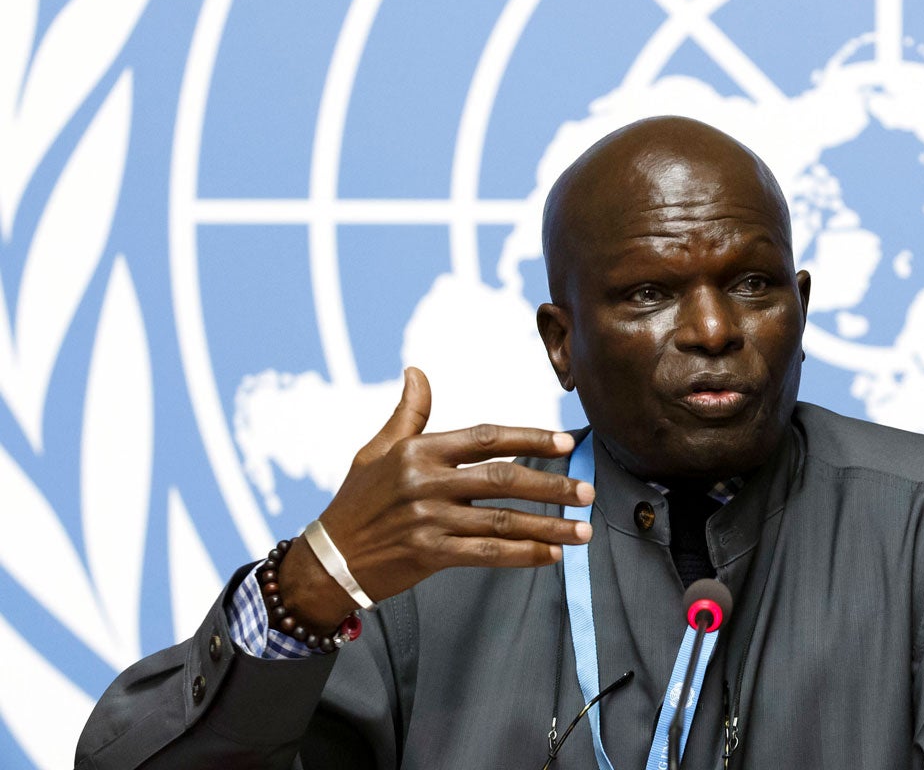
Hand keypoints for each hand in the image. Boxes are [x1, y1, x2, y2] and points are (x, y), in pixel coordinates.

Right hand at [278, 368, 592, 630]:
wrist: (326, 561)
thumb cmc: (356, 501)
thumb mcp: (377, 451)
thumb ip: (408, 413)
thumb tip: (416, 371)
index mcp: (419, 451)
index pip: (486, 437)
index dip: (530, 438)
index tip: (566, 443)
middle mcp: (426, 482)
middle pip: (503, 479)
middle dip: (552, 486)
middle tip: (587, 491)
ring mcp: (429, 520)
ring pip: (502, 521)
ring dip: (548, 527)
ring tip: (583, 530)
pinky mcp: (429, 555)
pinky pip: (487, 555)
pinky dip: (523, 555)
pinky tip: (551, 555)